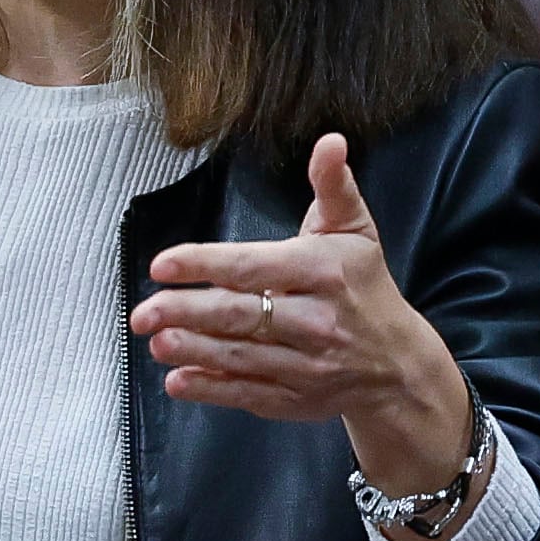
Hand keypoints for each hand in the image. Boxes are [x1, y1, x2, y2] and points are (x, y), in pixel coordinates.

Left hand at [129, 134, 475, 505]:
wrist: (398, 365)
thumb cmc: (364, 286)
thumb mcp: (355, 231)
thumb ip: (333, 187)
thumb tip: (331, 142)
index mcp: (323, 272)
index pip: (253, 267)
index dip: (205, 265)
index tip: (162, 265)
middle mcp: (315, 321)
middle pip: (240, 315)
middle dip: (186, 312)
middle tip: (141, 312)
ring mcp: (306, 365)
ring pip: (241, 356)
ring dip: (192, 349)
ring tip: (154, 340)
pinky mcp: (297, 399)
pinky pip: (249, 394)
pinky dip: (212, 388)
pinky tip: (177, 381)